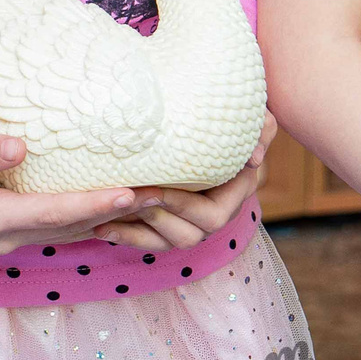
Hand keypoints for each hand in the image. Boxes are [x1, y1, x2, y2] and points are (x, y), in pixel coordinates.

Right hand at [0, 129, 155, 254]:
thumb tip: (19, 148)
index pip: (53, 213)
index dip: (94, 204)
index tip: (130, 193)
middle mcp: (4, 239)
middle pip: (71, 228)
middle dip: (116, 214)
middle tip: (162, 196)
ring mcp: (8, 240)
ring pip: (69, 232)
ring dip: (109, 219)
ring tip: (152, 201)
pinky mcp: (11, 232)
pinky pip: (59, 229)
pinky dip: (89, 218)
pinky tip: (117, 207)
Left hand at [94, 113, 277, 248]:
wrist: (205, 120)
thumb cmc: (228, 116)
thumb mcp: (252, 117)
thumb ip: (260, 129)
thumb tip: (255, 158)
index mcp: (237, 192)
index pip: (215, 214)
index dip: (184, 205)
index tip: (154, 187)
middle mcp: (215, 214)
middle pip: (190, 234)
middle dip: (157, 217)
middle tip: (128, 197)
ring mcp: (192, 224)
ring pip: (167, 243)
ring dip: (138, 232)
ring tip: (109, 214)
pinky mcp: (168, 225)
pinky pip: (148, 243)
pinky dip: (125, 237)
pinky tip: (100, 228)